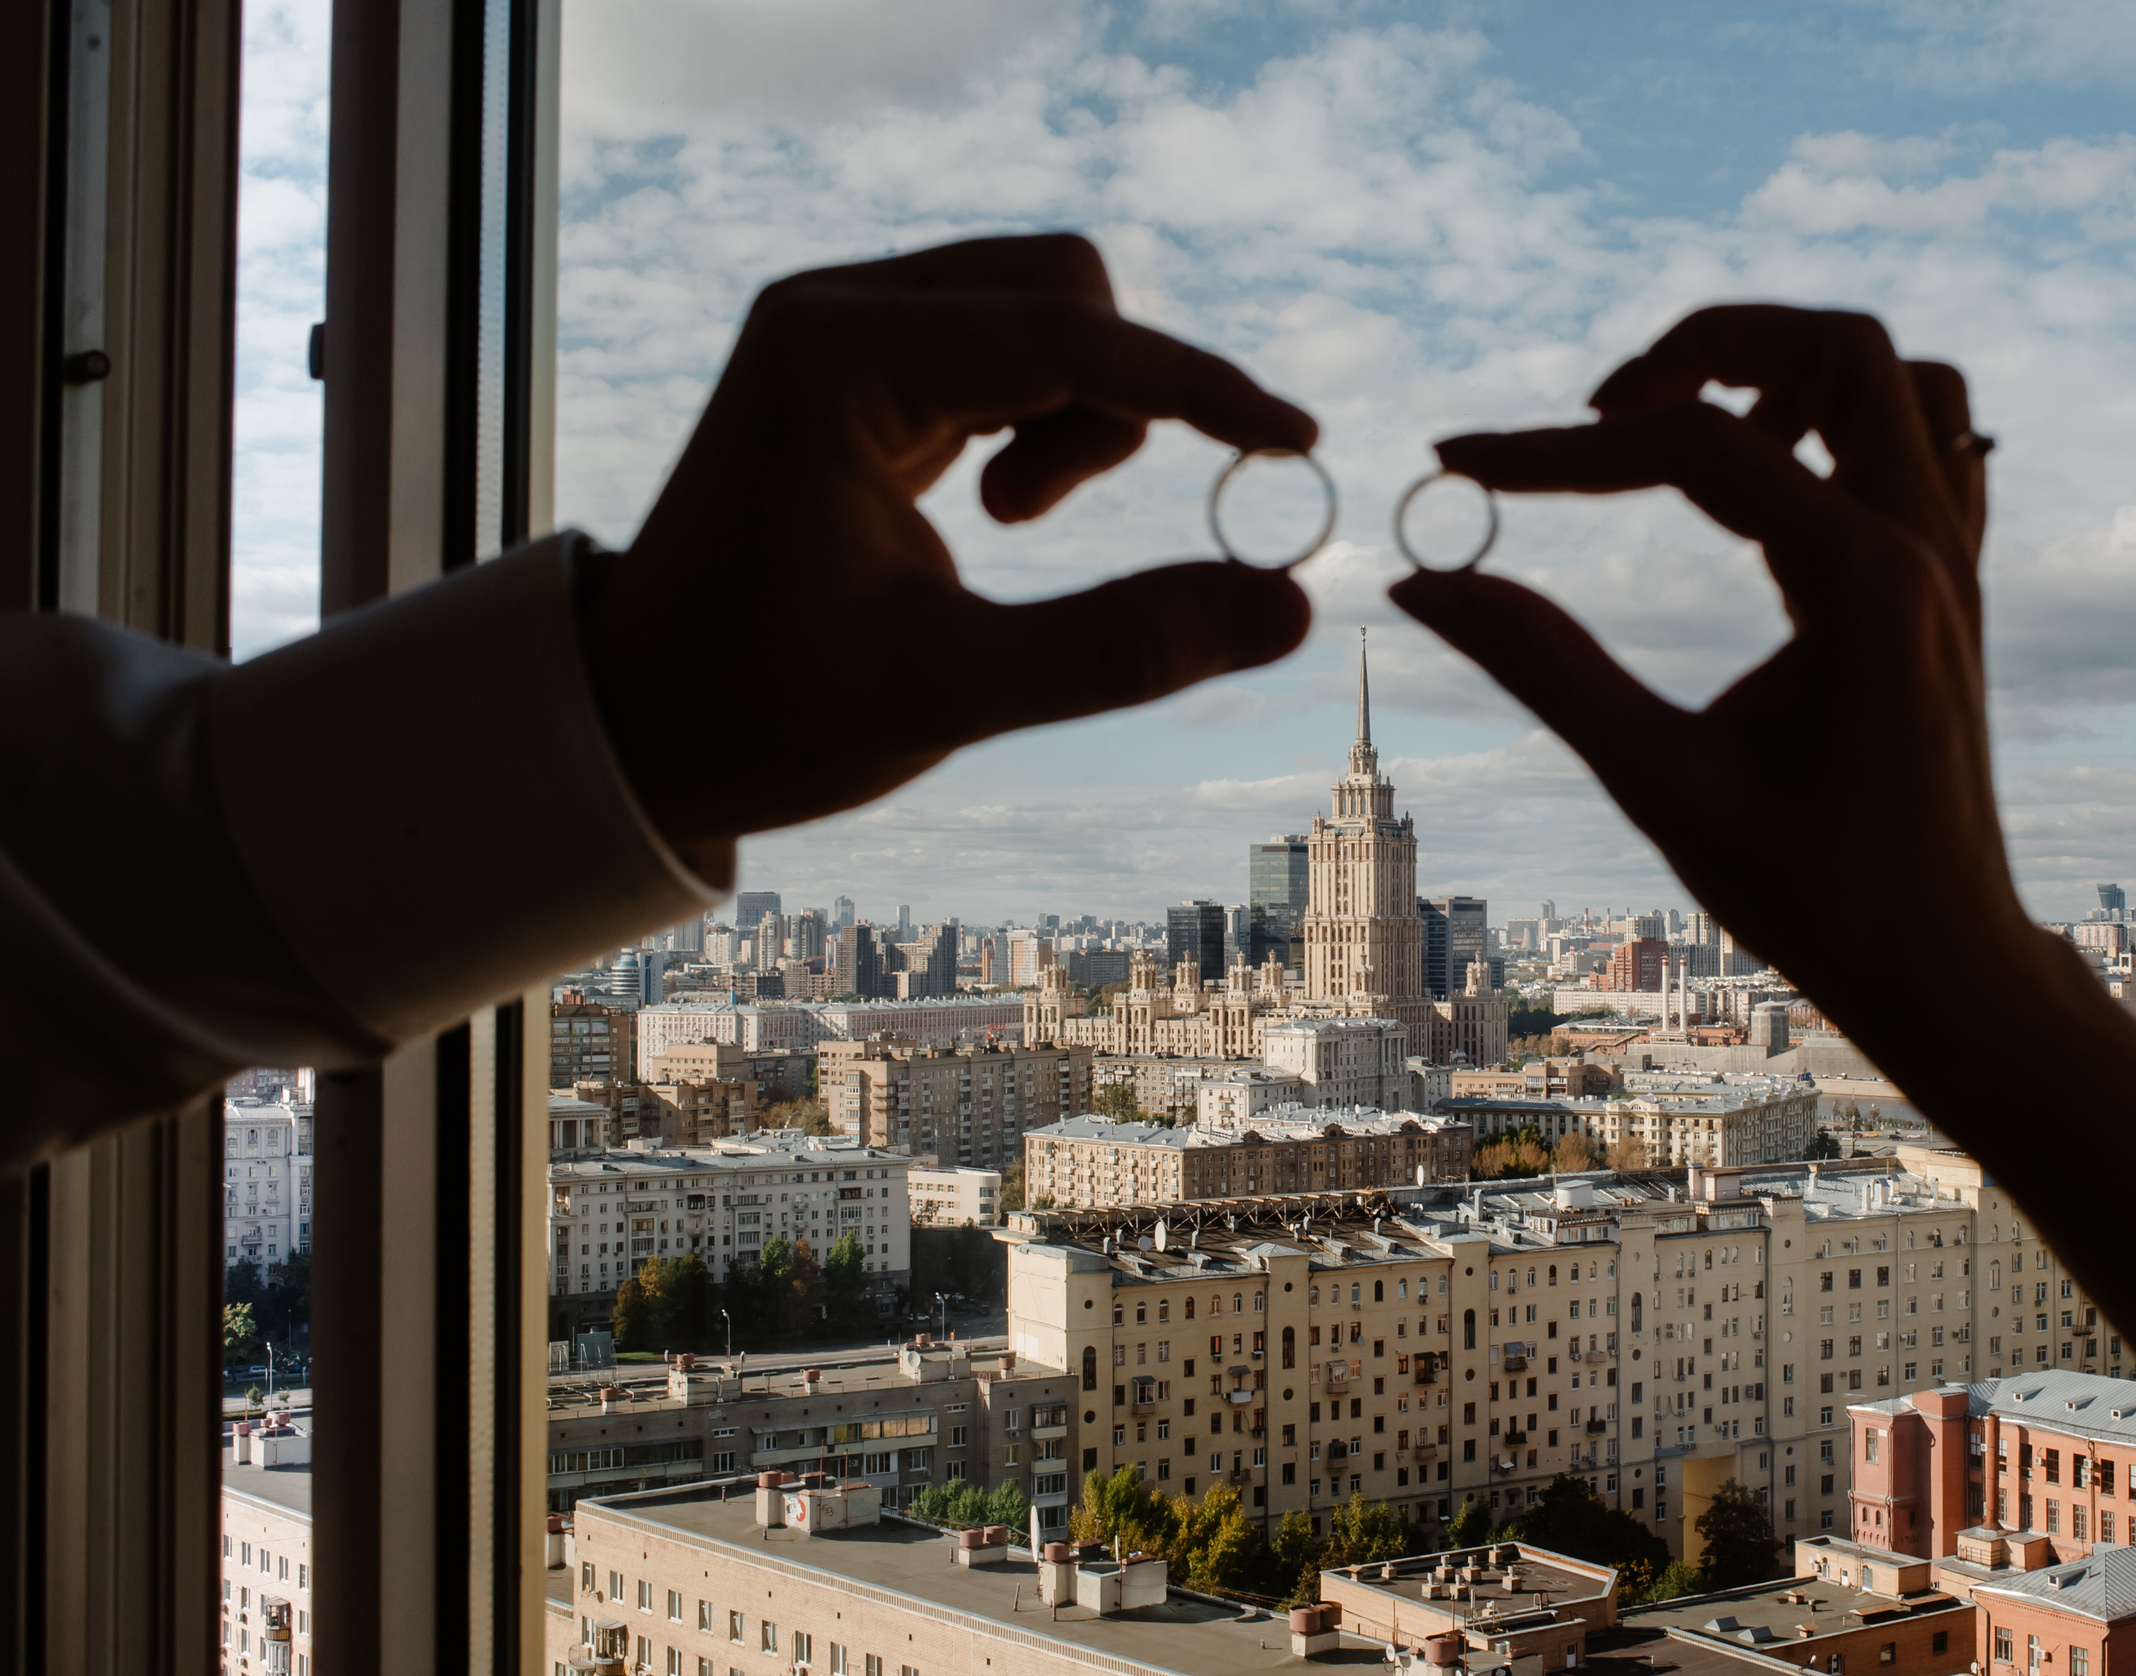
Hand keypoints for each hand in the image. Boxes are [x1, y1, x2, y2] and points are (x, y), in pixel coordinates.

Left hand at [580, 233, 1317, 864]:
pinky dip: (1041, 411)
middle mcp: (832, 312)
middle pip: (1061, 283)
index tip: (1297, 443)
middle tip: (1036, 525)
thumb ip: (1124, 645)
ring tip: (1008, 525)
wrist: (629, 722)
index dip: (1198, 388)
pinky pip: (1000, 340)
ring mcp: (837, 327)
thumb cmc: (762, 712)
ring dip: (1080, 406)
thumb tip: (1290, 606)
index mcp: (836, 361)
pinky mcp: (850, 360)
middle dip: (1114, 395)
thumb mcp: (953, 692)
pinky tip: (992, 504)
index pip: (1069, 333)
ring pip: (1040, 304)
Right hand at [1390, 305, 2012, 1048]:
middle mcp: (1927, 546)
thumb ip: (1542, 667)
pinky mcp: (1954, 586)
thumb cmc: (1814, 894)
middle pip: (1837, 345)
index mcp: (1864, 583)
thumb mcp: (1659, 780)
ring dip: (1790, 372)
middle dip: (1703, 350)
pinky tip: (1765, 483)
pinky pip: (1928, 444)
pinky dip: (1845, 425)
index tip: (1459, 464)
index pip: (1696, 449)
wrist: (1944, 967)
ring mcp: (1955, 559)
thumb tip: (1421, 581)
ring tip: (1690, 433)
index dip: (1558, 449)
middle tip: (1602, 412)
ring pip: (1901, 378)